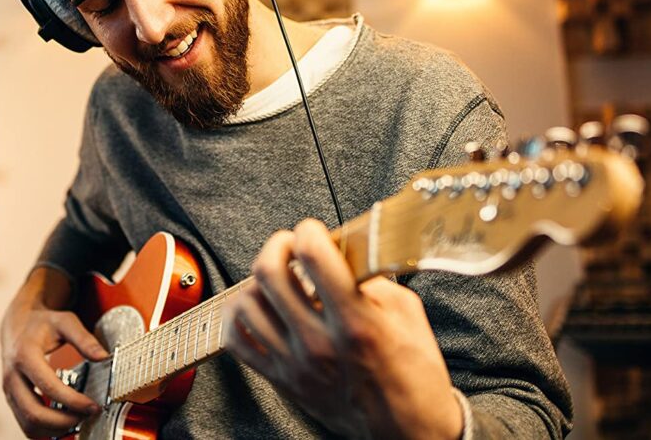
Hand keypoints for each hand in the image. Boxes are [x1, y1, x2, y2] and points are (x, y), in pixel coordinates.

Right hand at [1, 268, 109, 437]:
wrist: (16, 324)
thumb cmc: (41, 323)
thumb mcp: (64, 322)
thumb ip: (84, 339)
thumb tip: (103, 356)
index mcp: (25, 355)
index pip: (49, 387)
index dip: (72, 401)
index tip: (93, 406)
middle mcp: (12, 376)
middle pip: (34, 413)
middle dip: (63, 421)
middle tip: (87, 417)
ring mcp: (9, 391)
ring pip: (28, 424)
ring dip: (54, 429)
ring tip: (78, 421)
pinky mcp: (11, 399)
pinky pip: (25, 424)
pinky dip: (44, 430)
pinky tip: (64, 423)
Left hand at [223, 218, 462, 439]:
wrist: (408, 431)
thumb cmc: (414, 373)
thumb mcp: (407, 314)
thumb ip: (372, 278)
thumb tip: (343, 249)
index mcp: (356, 323)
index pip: (313, 257)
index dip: (309, 231)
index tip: (314, 231)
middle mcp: (319, 343)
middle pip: (268, 272)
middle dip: (277, 245)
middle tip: (290, 245)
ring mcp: (295, 364)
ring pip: (246, 303)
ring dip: (258, 281)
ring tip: (277, 278)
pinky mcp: (282, 380)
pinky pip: (236, 341)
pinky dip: (238, 316)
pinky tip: (256, 306)